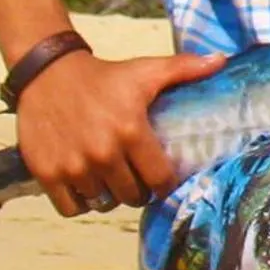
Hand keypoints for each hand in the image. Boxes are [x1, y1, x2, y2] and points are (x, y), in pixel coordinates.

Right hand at [13, 48, 224, 216]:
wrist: (49, 74)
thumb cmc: (104, 76)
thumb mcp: (145, 70)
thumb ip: (185, 69)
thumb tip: (222, 60)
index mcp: (131, 131)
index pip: (160, 180)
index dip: (164, 183)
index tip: (161, 178)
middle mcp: (103, 153)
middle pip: (132, 196)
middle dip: (138, 190)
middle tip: (136, 177)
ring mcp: (74, 166)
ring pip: (103, 202)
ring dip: (109, 195)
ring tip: (111, 178)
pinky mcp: (47, 174)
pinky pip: (71, 208)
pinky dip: (80, 202)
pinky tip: (86, 184)